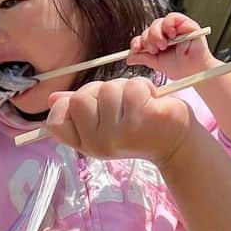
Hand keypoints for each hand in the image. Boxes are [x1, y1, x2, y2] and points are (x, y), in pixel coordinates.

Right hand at [44, 76, 191, 165]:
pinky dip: (144, 86)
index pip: (56, 121)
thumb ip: (79, 111)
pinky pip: (132, 85)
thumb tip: (53, 99)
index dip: (68, 105)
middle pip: (80, 97)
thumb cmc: (140, 128)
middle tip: (121, 104)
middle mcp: (99, 143)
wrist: (178, 143)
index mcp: (88, 144)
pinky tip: (152, 101)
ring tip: (139, 104)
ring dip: (126, 87)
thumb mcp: (105, 123)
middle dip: (101, 91)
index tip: (92, 106)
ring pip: (108, 88)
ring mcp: (120, 133)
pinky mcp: (142, 120)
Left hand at [127, 12, 215, 79]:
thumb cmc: (181, 68)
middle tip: (154, 49)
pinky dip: (168, 24)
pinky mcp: (186, 24)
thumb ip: (144, 58)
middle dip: (148, 39)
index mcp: (159, 42)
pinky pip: (173, 17)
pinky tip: (169, 34)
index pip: (144, 37)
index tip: (136, 50)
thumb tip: (129, 58)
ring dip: (156, 33)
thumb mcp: (157, 64)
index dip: (137, 42)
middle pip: (150, 28)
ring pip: (158, 22)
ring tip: (163, 45)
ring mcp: (176, 28)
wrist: (195, 72)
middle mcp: (166, 34)